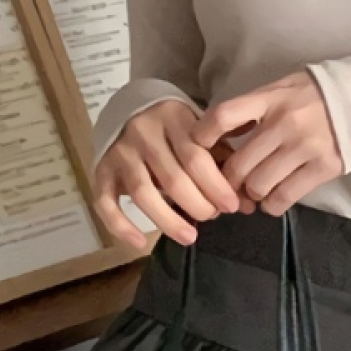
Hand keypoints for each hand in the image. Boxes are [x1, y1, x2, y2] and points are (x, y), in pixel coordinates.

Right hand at [93, 100, 241, 248]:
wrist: (134, 108)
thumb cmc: (179, 127)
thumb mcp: (203, 131)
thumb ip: (224, 160)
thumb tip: (249, 204)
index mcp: (175, 119)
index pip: (196, 157)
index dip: (216, 186)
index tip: (233, 206)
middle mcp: (144, 134)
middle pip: (172, 178)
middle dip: (197, 205)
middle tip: (213, 217)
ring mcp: (120, 152)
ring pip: (142, 193)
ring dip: (168, 220)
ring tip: (190, 237)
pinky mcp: (101, 170)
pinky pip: (105, 202)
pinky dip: (121, 226)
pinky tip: (140, 242)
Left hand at [191, 70, 343, 215]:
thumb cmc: (321, 93)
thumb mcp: (286, 86)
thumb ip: (256, 106)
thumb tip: (221, 132)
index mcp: (271, 98)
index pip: (223, 116)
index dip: (202, 136)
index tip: (197, 149)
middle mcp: (285, 123)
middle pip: (237, 164)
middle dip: (227, 181)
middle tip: (229, 185)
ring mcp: (305, 147)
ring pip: (257, 186)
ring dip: (251, 194)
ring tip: (255, 190)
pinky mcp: (323, 168)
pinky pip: (283, 197)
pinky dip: (271, 204)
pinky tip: (274, 198)